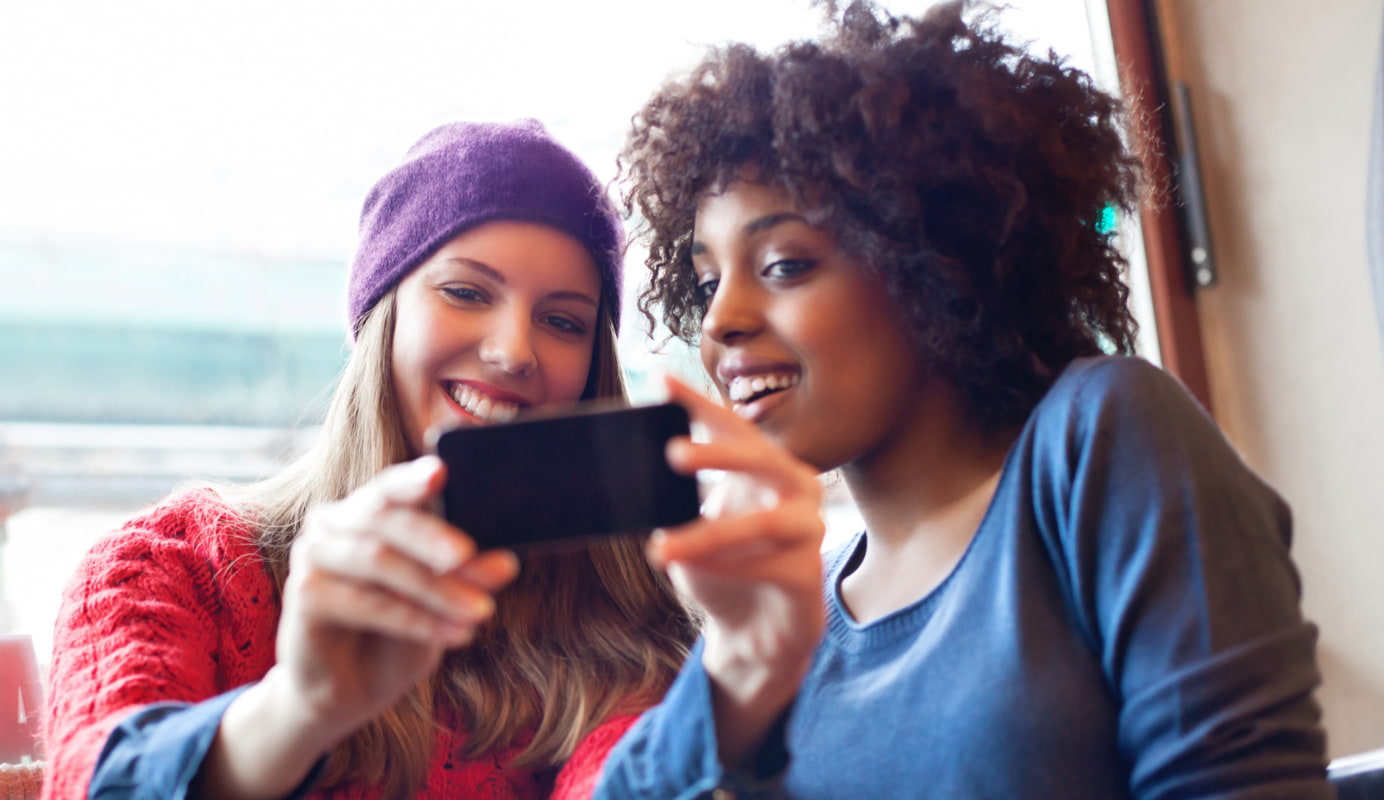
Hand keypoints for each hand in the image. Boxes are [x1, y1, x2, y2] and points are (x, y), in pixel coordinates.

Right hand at [200, 456, 519, 798]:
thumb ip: (466, 577)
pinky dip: (415, 618)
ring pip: (380, 560)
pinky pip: (367, 602)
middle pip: (384, 517)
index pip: (390, 486)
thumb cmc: (396, 636)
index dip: (412, 478)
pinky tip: (452, 633)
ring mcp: (313, 555)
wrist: (349, 693)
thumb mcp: (441, 603)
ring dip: (435, 588)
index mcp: (366, 511)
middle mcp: (333, 523)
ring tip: (480, 612)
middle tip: (470, 555)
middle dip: (433, 537)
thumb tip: (507, 562)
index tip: (441, 471)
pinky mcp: (304, 595)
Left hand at [650, 376, 825, 764]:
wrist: (754, 633)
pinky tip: (691, 570)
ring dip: (710, 533)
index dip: (699, 403)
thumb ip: (674, 502)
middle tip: (672, 452)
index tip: (662, 384)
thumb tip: (625, 475)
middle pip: (763, 457)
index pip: (734, 425)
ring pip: (764, 521)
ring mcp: (808, 529)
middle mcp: (795, 488)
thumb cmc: (721, 569)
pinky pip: (769, 565)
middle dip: (720, 452)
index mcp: (765, 466)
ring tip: (661, 548)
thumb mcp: (690, 529)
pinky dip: (727, 567)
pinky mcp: (808, 574)